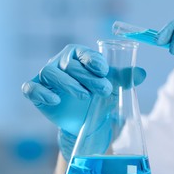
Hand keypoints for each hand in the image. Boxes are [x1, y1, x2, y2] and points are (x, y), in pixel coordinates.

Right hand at [22, 44, 145, 158]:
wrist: (87, 120)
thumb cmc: (98, 97)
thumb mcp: (113, 87)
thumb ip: (125, 78)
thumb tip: (142, 73)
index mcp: (78, 56)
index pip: (82, 53)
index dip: (92, 60)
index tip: (104, 71)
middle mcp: (60, 63)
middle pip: (69, 65)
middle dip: (88, 77)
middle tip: (105, 90)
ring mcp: (47, 77)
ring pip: (51, 73)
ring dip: (69, 84)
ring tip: (85, 96)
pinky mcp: (37, 93)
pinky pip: (31, 88)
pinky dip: (40, 92)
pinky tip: (55, 101)